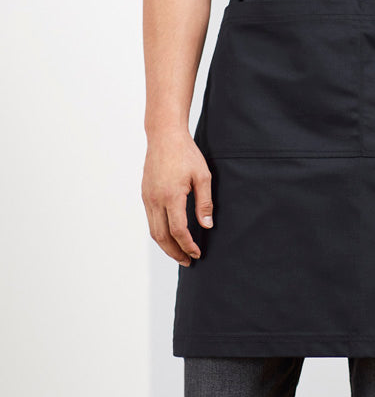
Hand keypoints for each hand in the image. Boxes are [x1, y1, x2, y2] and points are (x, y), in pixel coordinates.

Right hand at [141, 129, 213, 265]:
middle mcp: (155, 199)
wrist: (164, 136)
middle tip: (187, 261)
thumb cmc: (186, 153)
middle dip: (175, 252)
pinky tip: (170, 234)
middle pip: (162, 237)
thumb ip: (205, 202)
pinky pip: (150, 219)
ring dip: (165, 245)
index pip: (178, 231)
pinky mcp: (145, 194)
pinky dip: (159, 232)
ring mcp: (147, 197)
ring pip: (153, 231)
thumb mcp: (202, 175)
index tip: (197, 253)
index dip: (188, 245)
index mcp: (171, 196)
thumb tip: (207, 225)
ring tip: (179, 253)